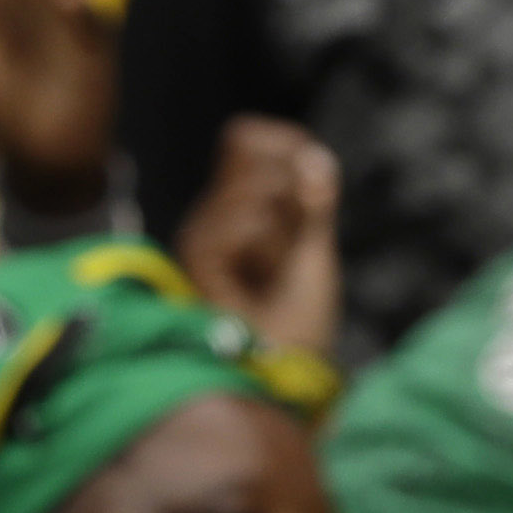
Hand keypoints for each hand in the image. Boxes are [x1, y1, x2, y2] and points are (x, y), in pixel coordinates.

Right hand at [172, 118, 338, 358]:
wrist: (284, 374)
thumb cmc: (297, 323)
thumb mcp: (314, 251)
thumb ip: (315, 202)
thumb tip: (314, 155)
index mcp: (235, 206)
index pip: (247, 138)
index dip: (288, 146)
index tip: (313, 187)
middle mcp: (210, 214)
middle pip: (248, 147)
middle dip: (291, 191)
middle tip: (290, 246)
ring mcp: (200, 231)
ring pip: (256, 186)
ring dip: (283, 229)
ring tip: (271, 273)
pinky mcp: (196, 254)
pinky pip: (246, 220)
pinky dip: (267, 246)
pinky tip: (256, 279)